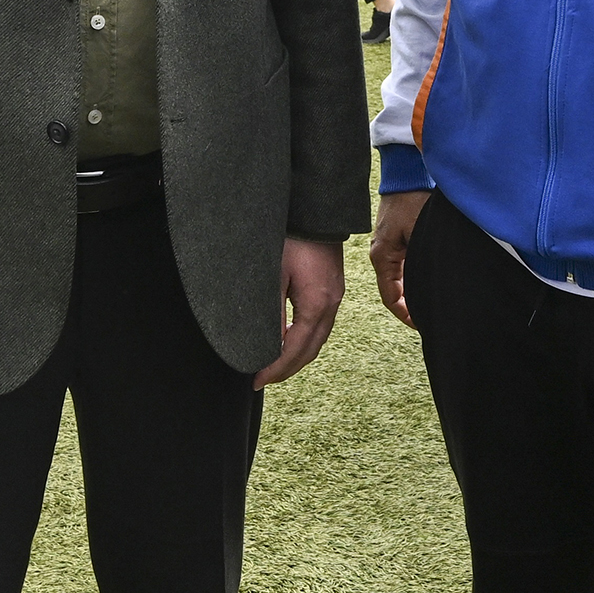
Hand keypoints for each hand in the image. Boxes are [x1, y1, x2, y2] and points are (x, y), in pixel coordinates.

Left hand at [254, 237, 345, 387]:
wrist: (316, 211)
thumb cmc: (291, 238)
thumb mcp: (273, 276)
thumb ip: (271, 313)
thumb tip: (265, 345)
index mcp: (316, 304)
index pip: (296, 350)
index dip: (276, 370)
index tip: (257, 381)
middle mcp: (331, 304)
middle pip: (311, 350)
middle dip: (287, 369)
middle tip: (263, 379)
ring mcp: (335, 296)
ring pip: (318, 339)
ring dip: (297, 355)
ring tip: (274, 364)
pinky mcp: (333, 288)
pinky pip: (321, 324)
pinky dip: (305, 338)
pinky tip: (289, 338)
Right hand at [368, 189, 431, 326]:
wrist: (409, 171)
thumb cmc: (414, 199)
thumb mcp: (422, 234)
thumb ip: (424, 263)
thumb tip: (432, 287)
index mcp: (382, 256)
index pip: (391, 297)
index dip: (406, 315)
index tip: (423, 324)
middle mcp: (382, 254)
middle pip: (396, 290)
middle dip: (413, 304)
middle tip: (434, 315)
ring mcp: (389, 246)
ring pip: (402, 278)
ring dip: (416, 289)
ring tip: (436, 299)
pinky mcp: (397, 237)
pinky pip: (405, 264)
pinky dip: (417, 274)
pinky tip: (432, 278)